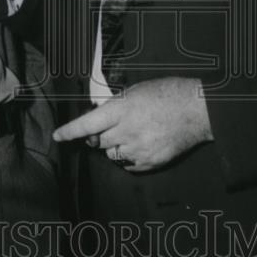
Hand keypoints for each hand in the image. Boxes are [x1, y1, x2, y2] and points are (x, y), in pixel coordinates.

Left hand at [52, 78, 212, 172]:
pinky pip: (129, 165)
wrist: (198, 111)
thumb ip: (116, 106)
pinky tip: (143, 143)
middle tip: (115, 127)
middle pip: (100, 141)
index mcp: (122, 109)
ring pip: (113, 155)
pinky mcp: (151, 162)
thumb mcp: (136, 91)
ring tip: (133, 133)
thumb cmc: (168, 94)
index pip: (88, 124)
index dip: (70, 131)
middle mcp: (128, 131)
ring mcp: (139, 149)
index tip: (58, 136)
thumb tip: (99, 118)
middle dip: (102, 135)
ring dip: (116, 147)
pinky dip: (130, 157)